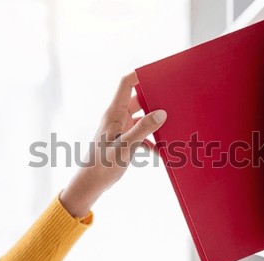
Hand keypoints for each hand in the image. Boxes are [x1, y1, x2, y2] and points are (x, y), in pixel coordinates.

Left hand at [60, 72, 166, 217]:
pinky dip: (151, 140)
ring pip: (142, 118)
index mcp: (114, 113)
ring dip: (154, 122)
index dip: (140, 74)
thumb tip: (161, 113)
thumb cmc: (102, 165)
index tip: (158, 73)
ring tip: (170, 125)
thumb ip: (143, 130)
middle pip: (138, 99)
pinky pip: (141, 134)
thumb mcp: (125, 147)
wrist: (91, 183)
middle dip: (154, 99)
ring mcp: (121, 129)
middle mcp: (117, 118)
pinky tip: (160, 150)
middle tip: (172, 100)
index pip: (126, 84)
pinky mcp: (124, 140)